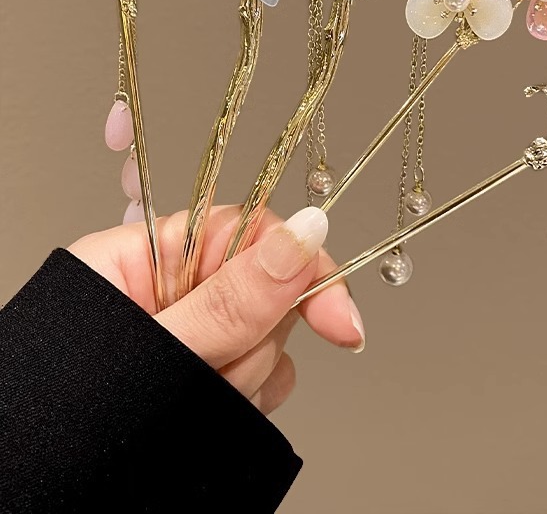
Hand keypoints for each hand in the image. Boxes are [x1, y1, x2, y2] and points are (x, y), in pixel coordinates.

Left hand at [68, 205, 363, 415]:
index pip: (248, 228)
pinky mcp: (212, 368)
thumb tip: (304, 234)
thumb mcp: (152, 352)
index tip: (338, 320)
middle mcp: (175, 288)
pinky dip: (252, 397)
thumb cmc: (60, 422)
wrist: (40, 492)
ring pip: (271, 336)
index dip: (302, 265)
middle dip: (256, 340)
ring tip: (197, 396)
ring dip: (246, 377)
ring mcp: (198, 330)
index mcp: (144, 257)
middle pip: (269, 286)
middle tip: (217, 371)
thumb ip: (230, 300)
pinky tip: (217, 407)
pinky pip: (267, 374)